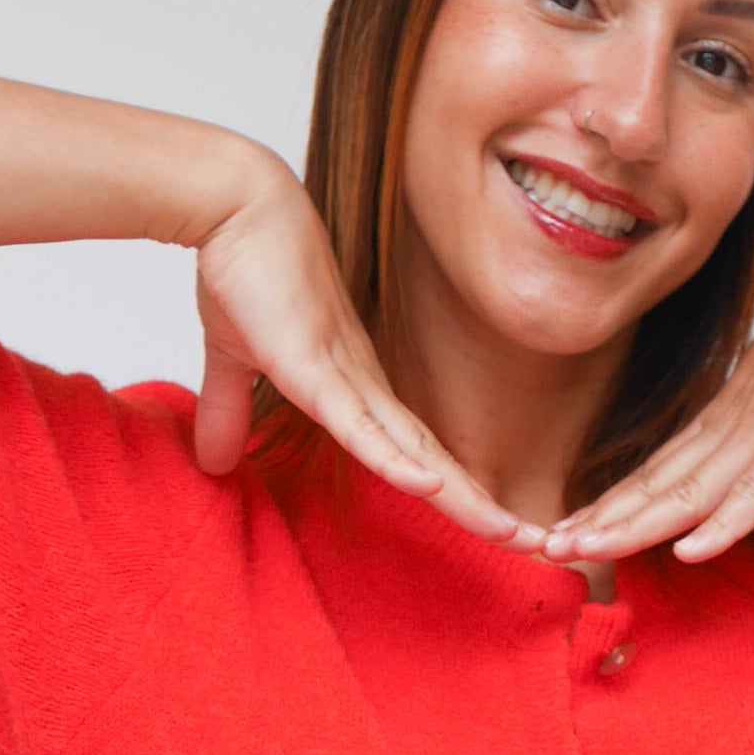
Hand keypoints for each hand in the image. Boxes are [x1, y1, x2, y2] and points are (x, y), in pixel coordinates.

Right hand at [189, 164, 524, 542]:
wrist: (235, 208)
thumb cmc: (243, 273)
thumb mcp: (234, 361)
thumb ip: (230, 409)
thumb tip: (214, 461)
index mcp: (354, 391)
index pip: (417, 455)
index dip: (456, 495)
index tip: (495, 529)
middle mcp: (367, 389)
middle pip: (437, 462)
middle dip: (485, 508)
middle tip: (539, 545)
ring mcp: (347, 379)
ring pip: (417, 453)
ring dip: (466, 497)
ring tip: (514, 535)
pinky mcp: (316, 368)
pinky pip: (362, 426)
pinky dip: (396, 460)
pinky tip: (431, 489)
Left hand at [550, 215, 753, 565]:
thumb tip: (753, 439)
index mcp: (731, 412)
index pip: (661, 468)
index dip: (615, 503)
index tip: (572, 529)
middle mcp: (735, 423)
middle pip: (658, 482)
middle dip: (602, 519)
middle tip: (547, 548)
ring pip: (689, 490)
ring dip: (634, 526)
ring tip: (583, 550)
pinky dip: (722, 524)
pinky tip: (688, 551)